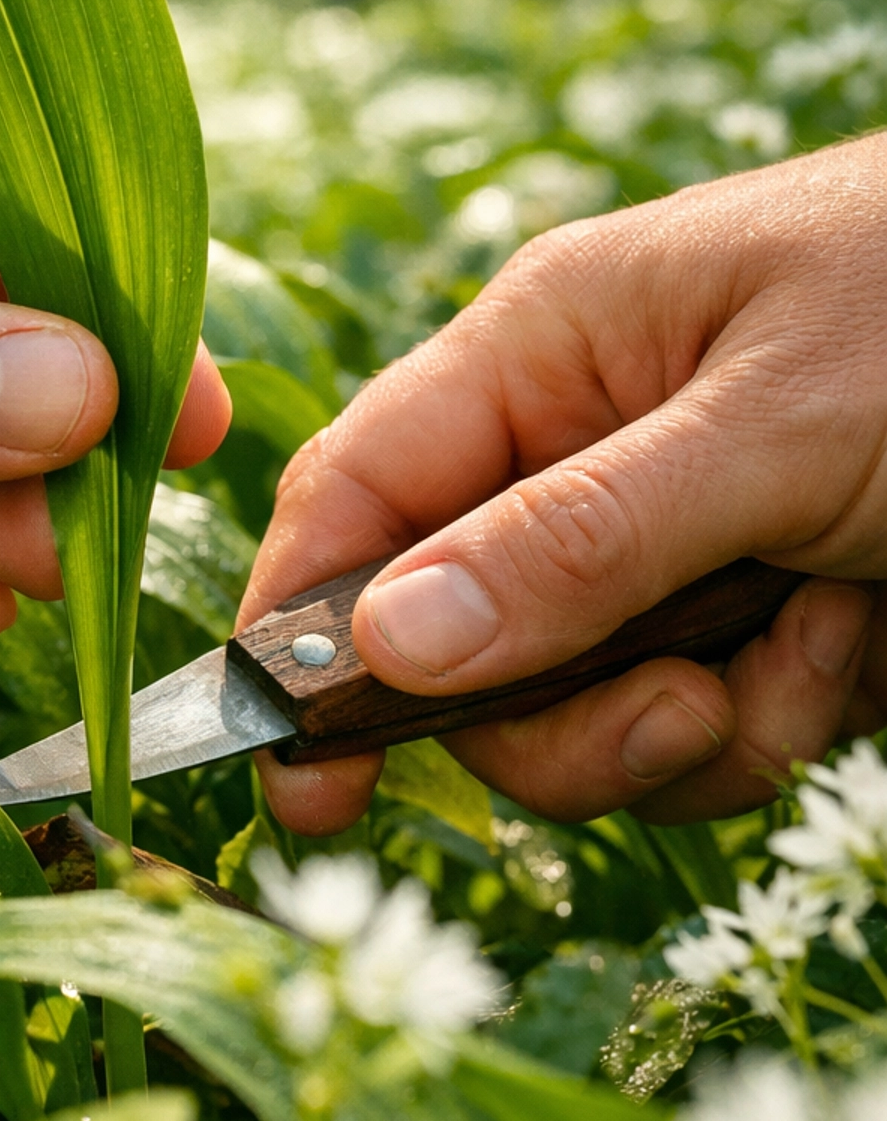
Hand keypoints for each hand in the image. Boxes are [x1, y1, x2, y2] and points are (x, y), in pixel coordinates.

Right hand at [244, 136, 886, 831]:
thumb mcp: (770, 428)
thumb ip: (576, 540)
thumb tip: (380, 646)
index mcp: (543, 351)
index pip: (357, 494)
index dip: (300, 627)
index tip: (291, 770)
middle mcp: (579, 451)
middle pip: (460, 645)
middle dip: (558, 714)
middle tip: (676, 710)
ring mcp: (664, 545)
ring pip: (577, 712)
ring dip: (691, 724)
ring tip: (811, 648)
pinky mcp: (747, 620)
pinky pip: (693, 731)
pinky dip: (775, 721)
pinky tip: (855, 643)